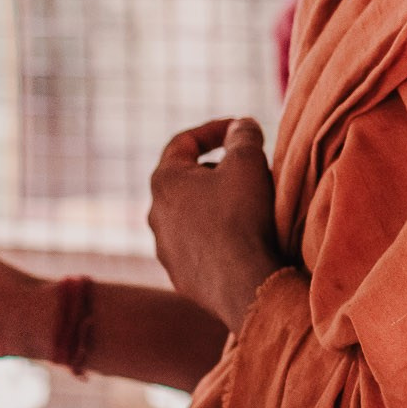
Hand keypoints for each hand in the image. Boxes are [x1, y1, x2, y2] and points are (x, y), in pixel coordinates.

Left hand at [147, 117, 281, 327]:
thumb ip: (243, 135)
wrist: (241, 282)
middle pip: (187, 180)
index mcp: (164, 181)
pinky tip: (242, 241)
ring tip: (249, 208)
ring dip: (217, 206)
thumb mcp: (247, 161)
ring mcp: (165, 248)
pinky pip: (198, 246)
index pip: (183, 142)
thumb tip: (241, 125)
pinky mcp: (180, 275)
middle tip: (250, 172)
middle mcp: (156, 214)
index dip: (214, 129)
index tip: (239, 129)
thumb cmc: (241, 216)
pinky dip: (218, 237)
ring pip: (192, 215)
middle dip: (218, 170)